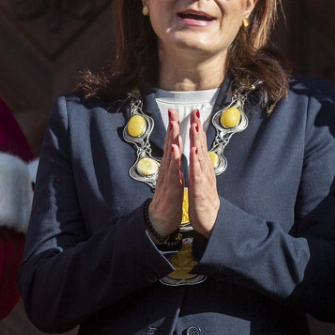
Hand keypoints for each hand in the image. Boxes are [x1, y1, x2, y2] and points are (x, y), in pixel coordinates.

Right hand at [147, 109, 183, 239]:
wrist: (160, 222)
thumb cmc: (167, 201)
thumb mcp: (172, 180)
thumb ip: (173, 167)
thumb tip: (174, 154)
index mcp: (169, 168)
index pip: (171, 145)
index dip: (173, 129)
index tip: (174, 114)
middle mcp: (167, 171)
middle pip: (168, 146)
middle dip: (171, 129)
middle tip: (172, 112)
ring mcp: (167, 179)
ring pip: (170, 157)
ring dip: (172, 140)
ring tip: (173, 126)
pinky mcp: (171, 189)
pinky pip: (173, 173)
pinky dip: (174, 161)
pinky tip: (174, 151)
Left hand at [184, 108, 219, 235]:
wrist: (212, 221)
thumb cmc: (204, 200)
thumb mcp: (200, 179)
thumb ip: (199, 164)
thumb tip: (198, 151)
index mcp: (202, 167)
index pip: (199, 144)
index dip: (196, 128)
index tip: (193, 113)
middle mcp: (205, 169)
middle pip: (201, 145)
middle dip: (198, 128)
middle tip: (195, 111)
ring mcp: (204, 178)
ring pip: (200, 156)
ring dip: (197, 141)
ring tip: (195, 127)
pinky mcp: (201, 189)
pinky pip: (198, 173)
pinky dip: (196, 162)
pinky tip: (194, 152)